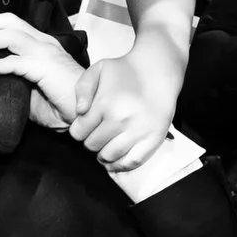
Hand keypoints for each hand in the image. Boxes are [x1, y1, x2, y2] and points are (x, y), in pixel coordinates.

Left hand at [0, 13, 85, 127]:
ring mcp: (44, 52)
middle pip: (8, 20)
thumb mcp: (30, 89)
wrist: (85, 114)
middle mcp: (43, 42)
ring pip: (8, 35)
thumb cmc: (60, 105)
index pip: (12, 24)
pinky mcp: (43, 67)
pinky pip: (11, 62)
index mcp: (42, 43)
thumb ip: (13, 79)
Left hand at [69, 49, 177, 170]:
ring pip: (110, 156)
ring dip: (103, 155)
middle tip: (97, 134)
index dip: (78, 131)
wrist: (157, 71)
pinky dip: (121, 166)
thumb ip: (82, 88)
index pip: (79, 133)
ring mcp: (139, 131)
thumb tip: (79, 111)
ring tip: (105, 146)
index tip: (84, 127)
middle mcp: (121, 119)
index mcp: (105, 104)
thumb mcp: (98, 69)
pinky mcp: (154, 138)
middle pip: (92, 146)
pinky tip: (115, 161)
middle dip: (90, 142)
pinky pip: (133, 162)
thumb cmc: (125, 71)